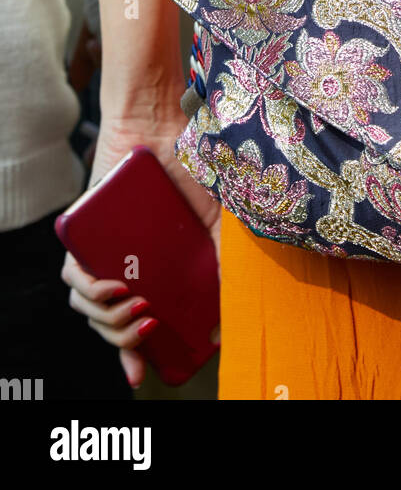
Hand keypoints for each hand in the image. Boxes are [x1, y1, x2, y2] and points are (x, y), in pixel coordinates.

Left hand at [60, 111, 219, 389]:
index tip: (144, 374)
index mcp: (148, 271)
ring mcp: (100, 251)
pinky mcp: (81, 233)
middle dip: (124, 340)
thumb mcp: (214, 220)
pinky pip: (72, 276)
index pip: (133, 323)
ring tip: (137, 311)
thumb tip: (228, 305)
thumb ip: (222, 257)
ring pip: (86, 307)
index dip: (135, 354)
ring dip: (107, 321)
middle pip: (107, 322)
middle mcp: (120, 265)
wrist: (162, 126)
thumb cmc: (189, 170)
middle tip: (150, 331)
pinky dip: (89, 290)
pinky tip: (112, 289)